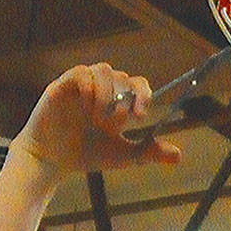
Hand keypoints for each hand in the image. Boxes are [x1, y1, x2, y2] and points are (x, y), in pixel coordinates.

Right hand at [11, 63, 180, 177]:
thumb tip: (178, 156)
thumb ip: (148, 152)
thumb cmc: (87, 154)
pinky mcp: (63, 85)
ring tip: (98, 119)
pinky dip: (89, 89)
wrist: (53, 160)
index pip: (138, 85)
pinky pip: (81, 73)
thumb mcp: (123, 155)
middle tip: (117, 123)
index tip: (140, 116)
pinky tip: (86, 109)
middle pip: (123, 76)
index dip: (144, 95)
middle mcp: (103, 90)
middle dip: (124, 99)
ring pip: (104, 70)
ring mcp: (83, 86)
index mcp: (118, 102)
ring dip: (106, 94)